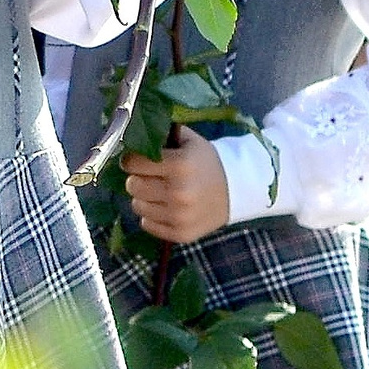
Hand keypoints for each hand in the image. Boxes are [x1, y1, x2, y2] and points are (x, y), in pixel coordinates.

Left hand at [121, 127, 229, 244]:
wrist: (237, 190)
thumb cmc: (206, 162)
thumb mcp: (188, 140)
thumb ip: (160, 135)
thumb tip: (132, 136)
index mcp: (180, 166)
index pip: (132, 163)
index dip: (132, 160)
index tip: (138, 160)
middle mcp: (179, 192)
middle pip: (132, 185)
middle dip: (138, 178)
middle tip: (150, 177)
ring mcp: (180, 216)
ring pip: (137, 205)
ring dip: (145, 198)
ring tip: (160, 192)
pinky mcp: (181, 233)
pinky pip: (147, 225)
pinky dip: (152, 216)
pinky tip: (166, 208)